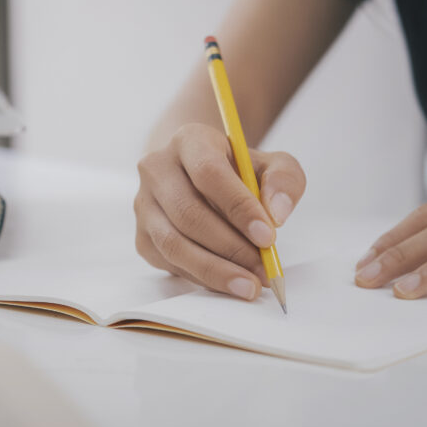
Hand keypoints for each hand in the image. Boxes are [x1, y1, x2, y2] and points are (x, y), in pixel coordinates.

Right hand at [135, 123, 305, 298]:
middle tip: (263, 269)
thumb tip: (277, 214)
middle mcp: (157, 170)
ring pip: (174, 244)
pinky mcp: (143, 237)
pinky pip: (170, 264)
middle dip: (231, 248)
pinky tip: (229, 282)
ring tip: (249, 285)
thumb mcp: (271, 164)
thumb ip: (284, 180)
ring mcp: (144, 205)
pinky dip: (203, 278)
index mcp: (188, 141)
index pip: (209, 173)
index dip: (239, 208)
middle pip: (189, 214)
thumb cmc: (237, 171)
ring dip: (215, 270)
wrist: (198, 176)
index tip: (268, 237)